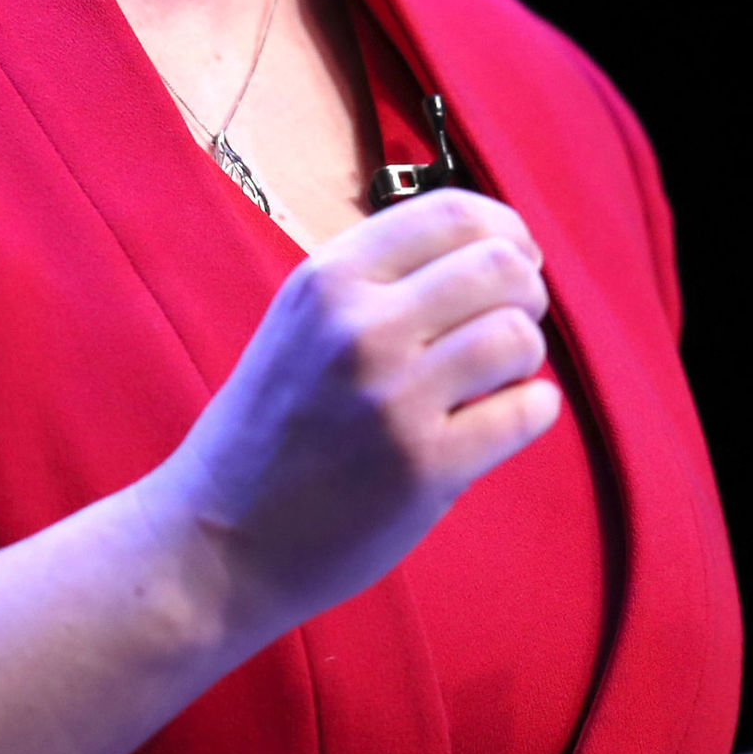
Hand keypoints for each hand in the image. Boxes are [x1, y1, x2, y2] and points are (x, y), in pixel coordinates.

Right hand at [144, 191, 560, 639]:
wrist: (218, 540)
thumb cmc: (271, 428)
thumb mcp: (302, 322)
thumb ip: (378, 282)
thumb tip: (490, 251)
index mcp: (328, 278)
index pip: (451, 213)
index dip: (505, 230)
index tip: (516, 256)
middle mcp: (360, 326)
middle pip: (500, 266)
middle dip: (525, 292)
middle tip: (512, 323)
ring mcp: (393, 398)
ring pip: (518, 337)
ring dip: (525, 354)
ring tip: (500, 379)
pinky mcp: (424, 467)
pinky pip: (526, 412)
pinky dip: (534, 409)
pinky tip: (510, 417)